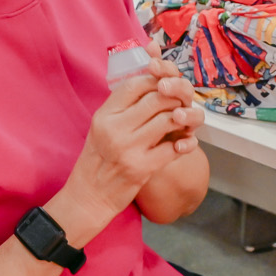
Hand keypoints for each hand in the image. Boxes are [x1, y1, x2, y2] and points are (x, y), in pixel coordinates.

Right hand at [52, 60, 201, 244]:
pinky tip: (186, 143)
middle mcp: (114, 128)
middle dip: (175, 97)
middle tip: (180, 103)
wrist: (90, 195)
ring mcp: (129, 148)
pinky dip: (185, 144)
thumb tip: (150, 83)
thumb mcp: (100, 127)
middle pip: (156, 98)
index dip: (156, 80)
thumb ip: (121, 107)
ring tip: (185, 121)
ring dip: (183, 118)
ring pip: (168, 119)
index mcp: (104, 115)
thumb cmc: (97, 159)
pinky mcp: (142, 168)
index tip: (165, 85)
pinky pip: (173, 148)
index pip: (135, 84)